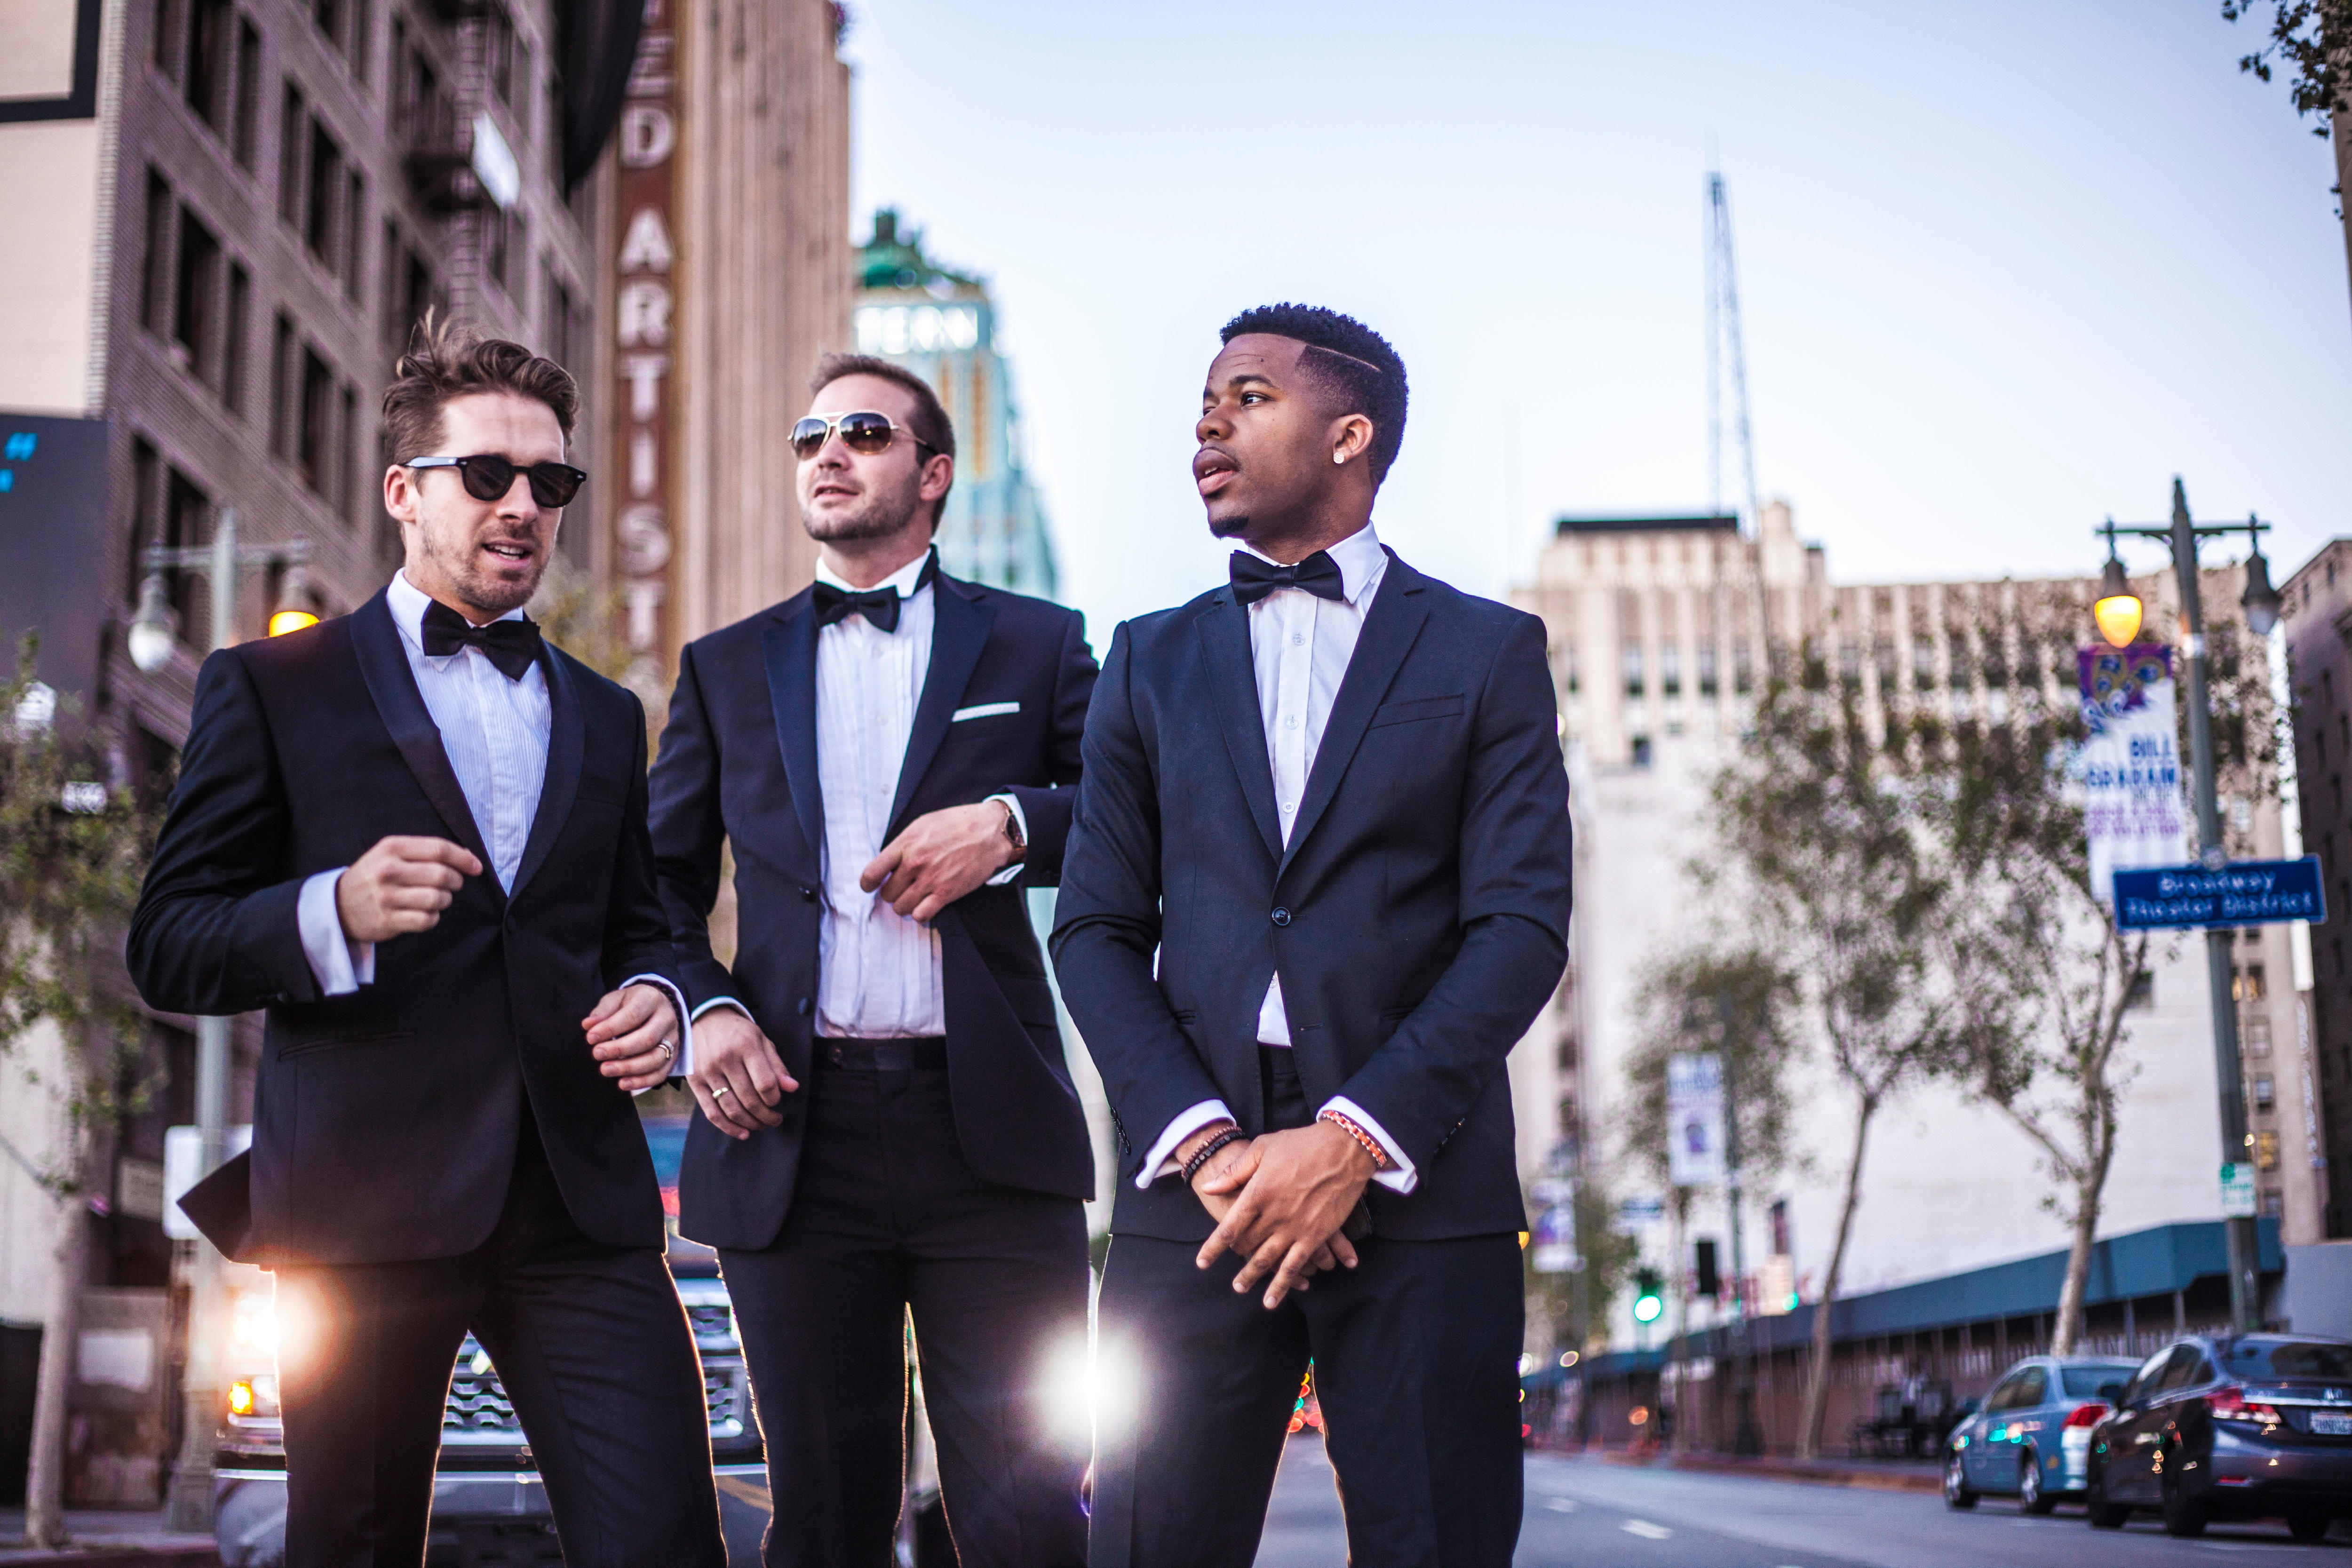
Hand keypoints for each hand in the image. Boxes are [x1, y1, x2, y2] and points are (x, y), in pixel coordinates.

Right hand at [335, 836, 483, 941]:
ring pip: (438, 899)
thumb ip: (424, 851)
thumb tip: (467, 856)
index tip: (476, 867)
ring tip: (436, 899)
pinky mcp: (388, 920)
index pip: (439, 849)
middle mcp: (388, 870)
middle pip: (442, 875)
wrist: (338, 905)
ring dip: (444, 900)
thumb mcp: (390, 853)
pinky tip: (424, 913)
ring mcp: (387, 897)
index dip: (464, 858)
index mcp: (392, 847)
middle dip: (456, 881)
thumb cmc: (373, 876)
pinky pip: (427, 920)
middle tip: (452, 885)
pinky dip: (432, 918)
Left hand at [587, 984, 679, 1093]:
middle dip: (619, 1049)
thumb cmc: (632, 1003)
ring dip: (629, 1068)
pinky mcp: (673, 1056)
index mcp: (651, 999)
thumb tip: (588, 1025)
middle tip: (597, 1054)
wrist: (657, 1006)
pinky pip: (661, 1073)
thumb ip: (603, 1011)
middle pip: (647, 1038)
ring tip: (605, 1070)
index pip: (633, 1015)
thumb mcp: (617, 999)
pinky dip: (642, 1081)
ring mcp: (673, 1039)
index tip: (590, 1037)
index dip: (611, 1028)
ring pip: (656, 1058)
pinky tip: (623, 1084)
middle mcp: (667, 1019)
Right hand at [686, 1006, 796, 1138]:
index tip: (777, 1101)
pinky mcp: (695, 1082)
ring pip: (731, 1109)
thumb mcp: (761, 1040)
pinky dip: (728, 1127)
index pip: (765, 1083)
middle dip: (766, 1116)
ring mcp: (708, 1072)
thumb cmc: (738, 1032)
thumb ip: (777, 1065)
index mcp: (746, 1046)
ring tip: (761, 1125)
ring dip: (750, 1123)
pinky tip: (742, 1132)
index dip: (775, 1098)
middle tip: (774, 1120)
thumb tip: (792, 1087)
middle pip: (749, 1099)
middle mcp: (725, 1059)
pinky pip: (711, 1112)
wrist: (704, 1019)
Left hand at [860, 801, 1017, 922]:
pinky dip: (920, 914)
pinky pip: (921, 915)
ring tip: (912, 897)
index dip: (867, 883)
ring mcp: (930, 880)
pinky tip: (925, 905)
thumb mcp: (923, 824)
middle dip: (891, 892)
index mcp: (906, 844)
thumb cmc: (958, 824)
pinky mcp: (947, 893)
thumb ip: (903, 844)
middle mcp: (915, 863)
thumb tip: (888, 862)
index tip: (870, 885)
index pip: (872, 872)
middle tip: (901, 887)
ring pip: (901, 908)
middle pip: (887, 893)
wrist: (990, 831)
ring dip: (904, 905)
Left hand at [1182, 1125, 1345, 1274]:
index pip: (1228, 1227)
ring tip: (1241, 1288)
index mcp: (1257, 1193)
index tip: (1202, 1262)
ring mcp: (1294, 1228)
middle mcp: (1272, 1215)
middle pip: (1247, 1244)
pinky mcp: (1315, 1235)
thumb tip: (1208, 1188)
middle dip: (1236, 1257)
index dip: (1213, 1247)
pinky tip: (1272, 1300)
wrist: (1344, 1148)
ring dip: (1252, 1276)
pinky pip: (1294, 1266)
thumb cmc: (1301, 1144)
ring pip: (1266, 1260)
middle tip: (1230, 1267)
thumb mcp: (1263, 1148)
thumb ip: (1235, 1172)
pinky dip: (1282, 1285)